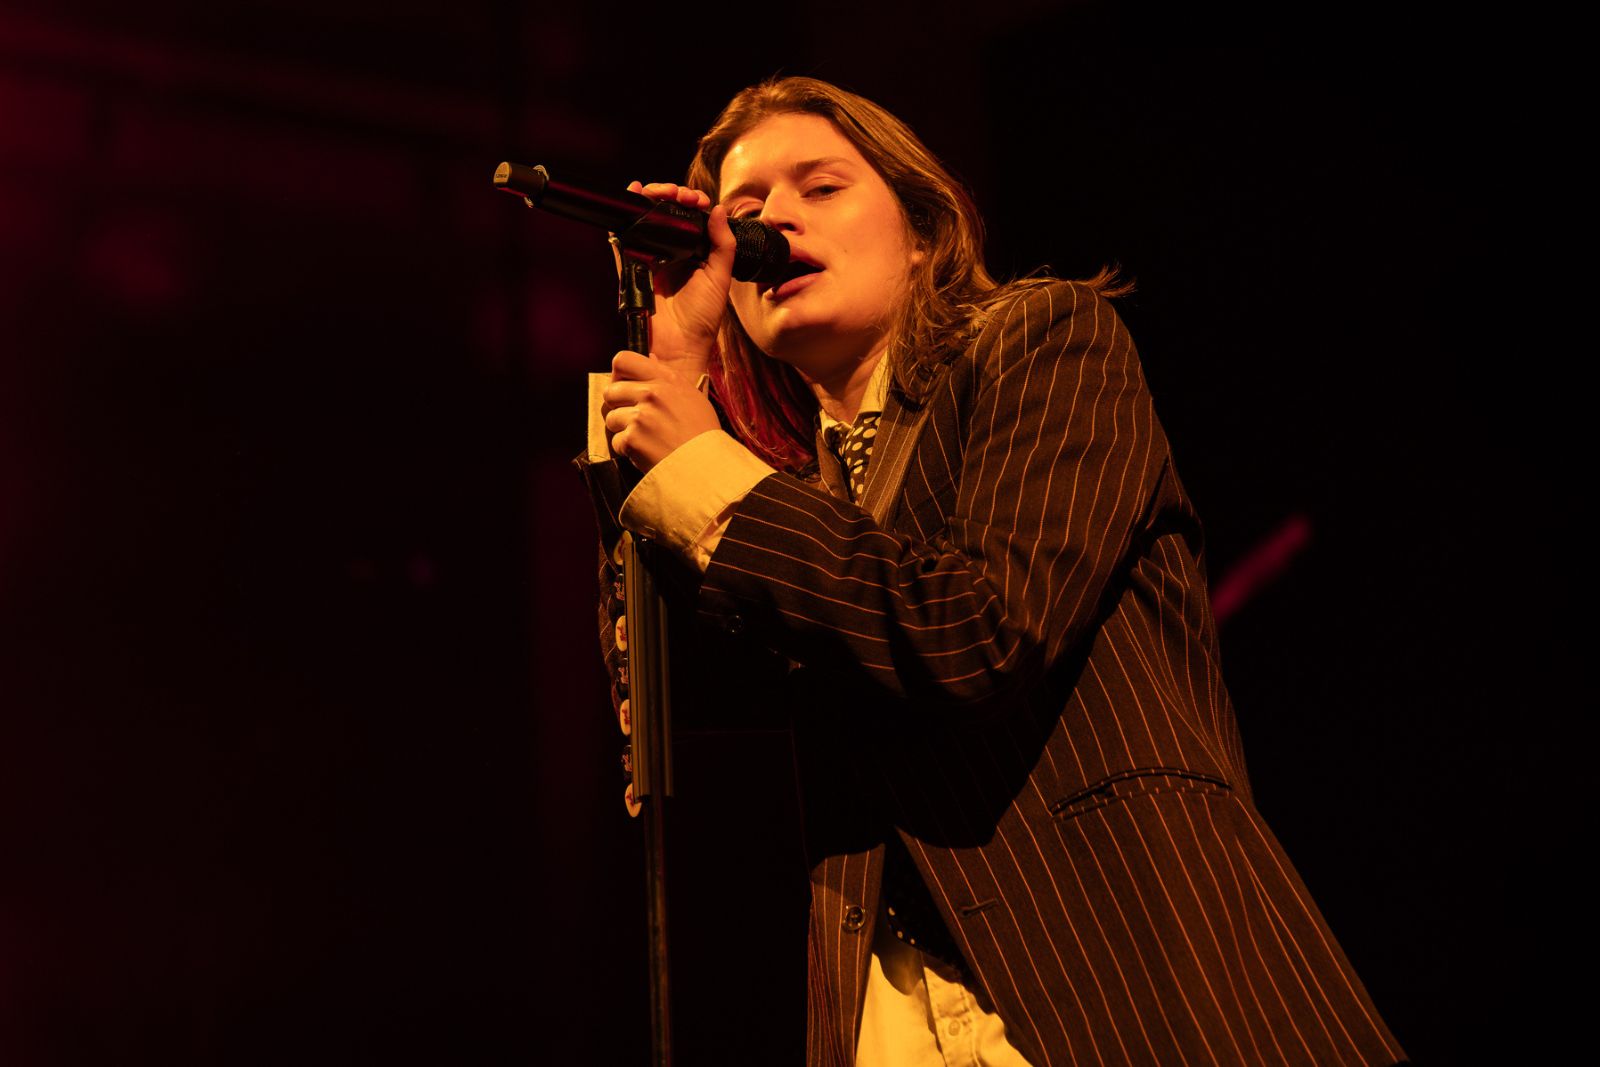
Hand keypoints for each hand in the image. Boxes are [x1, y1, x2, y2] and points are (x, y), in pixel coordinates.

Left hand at [602, 350, 720, 472]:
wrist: (707, 466)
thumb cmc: (702, 432)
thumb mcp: (692, 395)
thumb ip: (667, 377)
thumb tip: (649, 357)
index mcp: (666, 378)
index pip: (623, 360)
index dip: (618, 375)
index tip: (625, 388)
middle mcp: (651, 393)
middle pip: (611, 391)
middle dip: (618, 406)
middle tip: (635, 419)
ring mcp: (641, 416)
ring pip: (611, 418)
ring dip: (623, 430)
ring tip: (645, 438)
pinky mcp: (632, 439)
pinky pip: (616, 441)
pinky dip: (628, 450)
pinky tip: (646, 451)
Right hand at [626, 181, 735, 379]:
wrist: (678, 348)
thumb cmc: (702, 320)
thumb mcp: (720, 278)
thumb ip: (722, 245)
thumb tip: (719, 210)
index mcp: (695, 254)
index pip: (691, 218)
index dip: (692, 202)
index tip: (696, 199)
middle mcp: (672, 255)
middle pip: (666, 214)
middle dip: (670, 195)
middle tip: (676, 194)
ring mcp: (650, 261)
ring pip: (646, 222)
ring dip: (649, 201)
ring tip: (656, 191)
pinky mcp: (631, 271)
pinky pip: (623, 243)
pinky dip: (622, 222)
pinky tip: (629, 200)